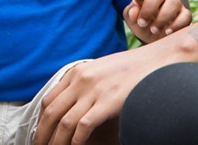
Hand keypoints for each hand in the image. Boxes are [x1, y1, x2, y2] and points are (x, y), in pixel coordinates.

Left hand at [36, 49, 156, 144]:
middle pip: (51, 112)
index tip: (40, 134)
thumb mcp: (102, 70)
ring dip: (55, 141)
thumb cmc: (133, 69)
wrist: (157, 61)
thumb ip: (86, 83)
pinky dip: (75, 141)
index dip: (40, 120)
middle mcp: (80, 80)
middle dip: (42, 134)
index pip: (49, 99)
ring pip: (64, 122)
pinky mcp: (106, 102)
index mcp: (77, 72)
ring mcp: (93, 90)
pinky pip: (82, 126)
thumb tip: (75, 102)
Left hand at [123, 0, 190, 41]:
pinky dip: (177, 24)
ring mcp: (175, 3)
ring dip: (163, 17)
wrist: (157, 38)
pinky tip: (168, 32)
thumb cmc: (143, 25)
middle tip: (142, 23)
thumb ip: (131, 14)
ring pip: (173, 2)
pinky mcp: (185, 15)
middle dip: (149, 8)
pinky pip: (185, 15)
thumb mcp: (133, 21)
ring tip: (154, 30)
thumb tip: (134, 11)